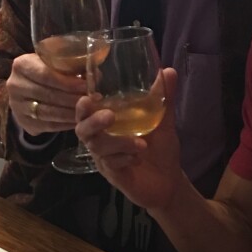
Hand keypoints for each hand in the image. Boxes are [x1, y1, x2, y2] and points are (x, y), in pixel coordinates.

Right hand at [7, 52, 85, 135]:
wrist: (28, 90)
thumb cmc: (47, 71)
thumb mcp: (55, 62)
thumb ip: (73, 66)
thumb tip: (96, 75)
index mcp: (22, 65)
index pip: (46, 75)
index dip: (67, 82)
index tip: (86, 86)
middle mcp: (15, 85)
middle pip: (48, 94)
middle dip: (73, 98)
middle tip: (92, 100)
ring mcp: (17, 106)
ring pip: (49, 112)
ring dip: (71, 113)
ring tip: (89, 111)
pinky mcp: (24, 122)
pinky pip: (49, 125)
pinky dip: (66, 124)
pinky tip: (80, 120)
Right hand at [76, 68, 183, 212]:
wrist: (169, 181)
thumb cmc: (160, 149)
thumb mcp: (164, 121)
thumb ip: (163, 98)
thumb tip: (169, 70)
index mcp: (108, 125)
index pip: (86, 112)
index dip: (82, 105)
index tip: (89, 96)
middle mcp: (101, 140)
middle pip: (82, 129)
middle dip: (92, 121)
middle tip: (110, 115)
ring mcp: (105, 159)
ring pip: (98, 147)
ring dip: (118, 142)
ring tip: (141, 143)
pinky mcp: (113, 175)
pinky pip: (110, 164)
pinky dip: (124, 158)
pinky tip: (138, 158)